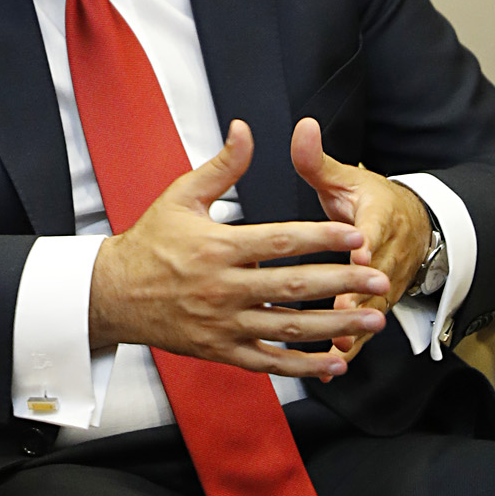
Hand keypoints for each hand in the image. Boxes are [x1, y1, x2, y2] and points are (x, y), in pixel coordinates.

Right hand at [88, 120, 389, 379]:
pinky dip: (303, 366)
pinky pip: (269, 361)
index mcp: (218, 247)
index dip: (321, 238)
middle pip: (293, 287)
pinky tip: (334, 362)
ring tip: (371, 320)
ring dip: (334, 326)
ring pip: (287, 328)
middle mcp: (223, 287)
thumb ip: (221, 165)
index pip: (280, 241)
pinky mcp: (221, 350)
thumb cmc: (150, 241)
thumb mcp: (181, 196)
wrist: (115, 294)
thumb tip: (245, 129)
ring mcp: (223, 323)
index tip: (356, 235)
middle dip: (342, 283)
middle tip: (380, 280)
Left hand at [290, 117, 431, 366]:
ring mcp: (387, 284)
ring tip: (336, 345)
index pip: (377, 229)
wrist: (410, 226)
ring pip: (373, 308)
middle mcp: (389, 254)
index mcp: (380, 217)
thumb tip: (302, 127)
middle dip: (360, 294)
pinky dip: (351, 346)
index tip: (359, 251)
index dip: (369, 242)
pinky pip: (365, 329)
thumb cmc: (369, 201)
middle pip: (377, 277)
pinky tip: (332, 365)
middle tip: (341, 308)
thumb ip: (318, 159)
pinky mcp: (378, 305)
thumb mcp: (346, 178)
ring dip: (356, 328)